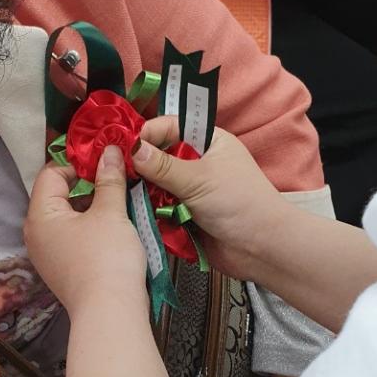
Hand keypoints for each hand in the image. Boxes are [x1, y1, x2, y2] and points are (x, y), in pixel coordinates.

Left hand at [25, 145, 147, 316]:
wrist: (110, 312)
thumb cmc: (107, 258)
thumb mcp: (111, 212)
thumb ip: (109, 179)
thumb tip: (110, 151)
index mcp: (39, 215)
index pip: (51, 173)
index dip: (78, 162)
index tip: (106, 161)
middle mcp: (36, 234)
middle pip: (58, 195)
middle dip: (87, 185)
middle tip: (116, 179)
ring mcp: (48, 255)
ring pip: (68, 218)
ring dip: (92, 207)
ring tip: (120, 202)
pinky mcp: (63, 270)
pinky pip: (74, 238)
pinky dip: (91, 229)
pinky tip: (114, 228)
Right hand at [132, 118, 291, 281]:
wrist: (260, 248)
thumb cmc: (240, 203)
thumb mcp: (199, 178)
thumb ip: (163, 166)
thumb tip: (131, 149)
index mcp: (207, 142)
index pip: (170, 127)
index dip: (147, 134)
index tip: (123, 144)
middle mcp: (197, 163)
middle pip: (158, 157)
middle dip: (140, 166)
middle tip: (115, 172)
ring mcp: (190, 191)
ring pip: (156, 186)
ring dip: (144, 193)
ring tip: (125, 196)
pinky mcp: (184, 216)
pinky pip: (159, 210)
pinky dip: (150, 213)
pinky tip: (136, 215)